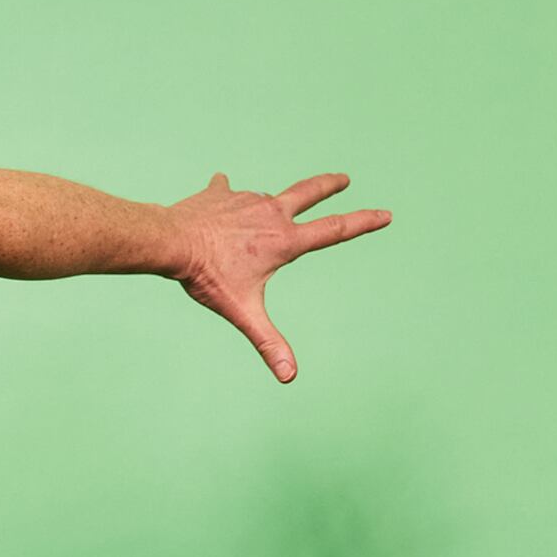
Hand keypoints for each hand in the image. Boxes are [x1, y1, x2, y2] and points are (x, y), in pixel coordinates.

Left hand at [169, 173, 390, 382]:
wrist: (170, 242)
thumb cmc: (208, 276)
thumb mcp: (243, 312)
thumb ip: (268, 343)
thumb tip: (290, 377)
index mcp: (284, 240)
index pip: (335, 231)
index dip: (364, 222)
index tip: (386, 214)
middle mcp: (270, 213)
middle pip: (309, 192)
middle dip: (330, 185)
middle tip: (345, 179)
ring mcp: (245, 199)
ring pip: (264, 200)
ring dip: (265, 208)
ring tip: (246, 229)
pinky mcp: (220, 193)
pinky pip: (226, 190)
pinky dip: (226, 194)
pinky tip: (221, 190)